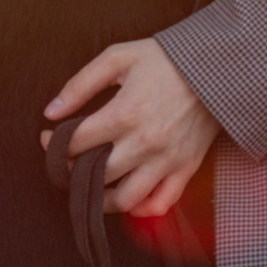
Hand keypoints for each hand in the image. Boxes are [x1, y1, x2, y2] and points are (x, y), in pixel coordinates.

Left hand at [41, 36, 220, 221]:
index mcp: (125, 113)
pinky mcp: (186, 168)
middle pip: (95, 174)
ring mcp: (167, 159)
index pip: (77, 143)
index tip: (50, 138)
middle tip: (67, 161)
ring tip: (90, 186)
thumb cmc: (165, 59)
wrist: (216, 64)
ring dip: (101, 199)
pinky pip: (161, 203)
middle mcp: (145, 142)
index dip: (55, 144)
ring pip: (125, 199)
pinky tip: (126, 196)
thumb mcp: (118, 58)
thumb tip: (51, 111)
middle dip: (72, 171)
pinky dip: (141, 208)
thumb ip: (80, 84)